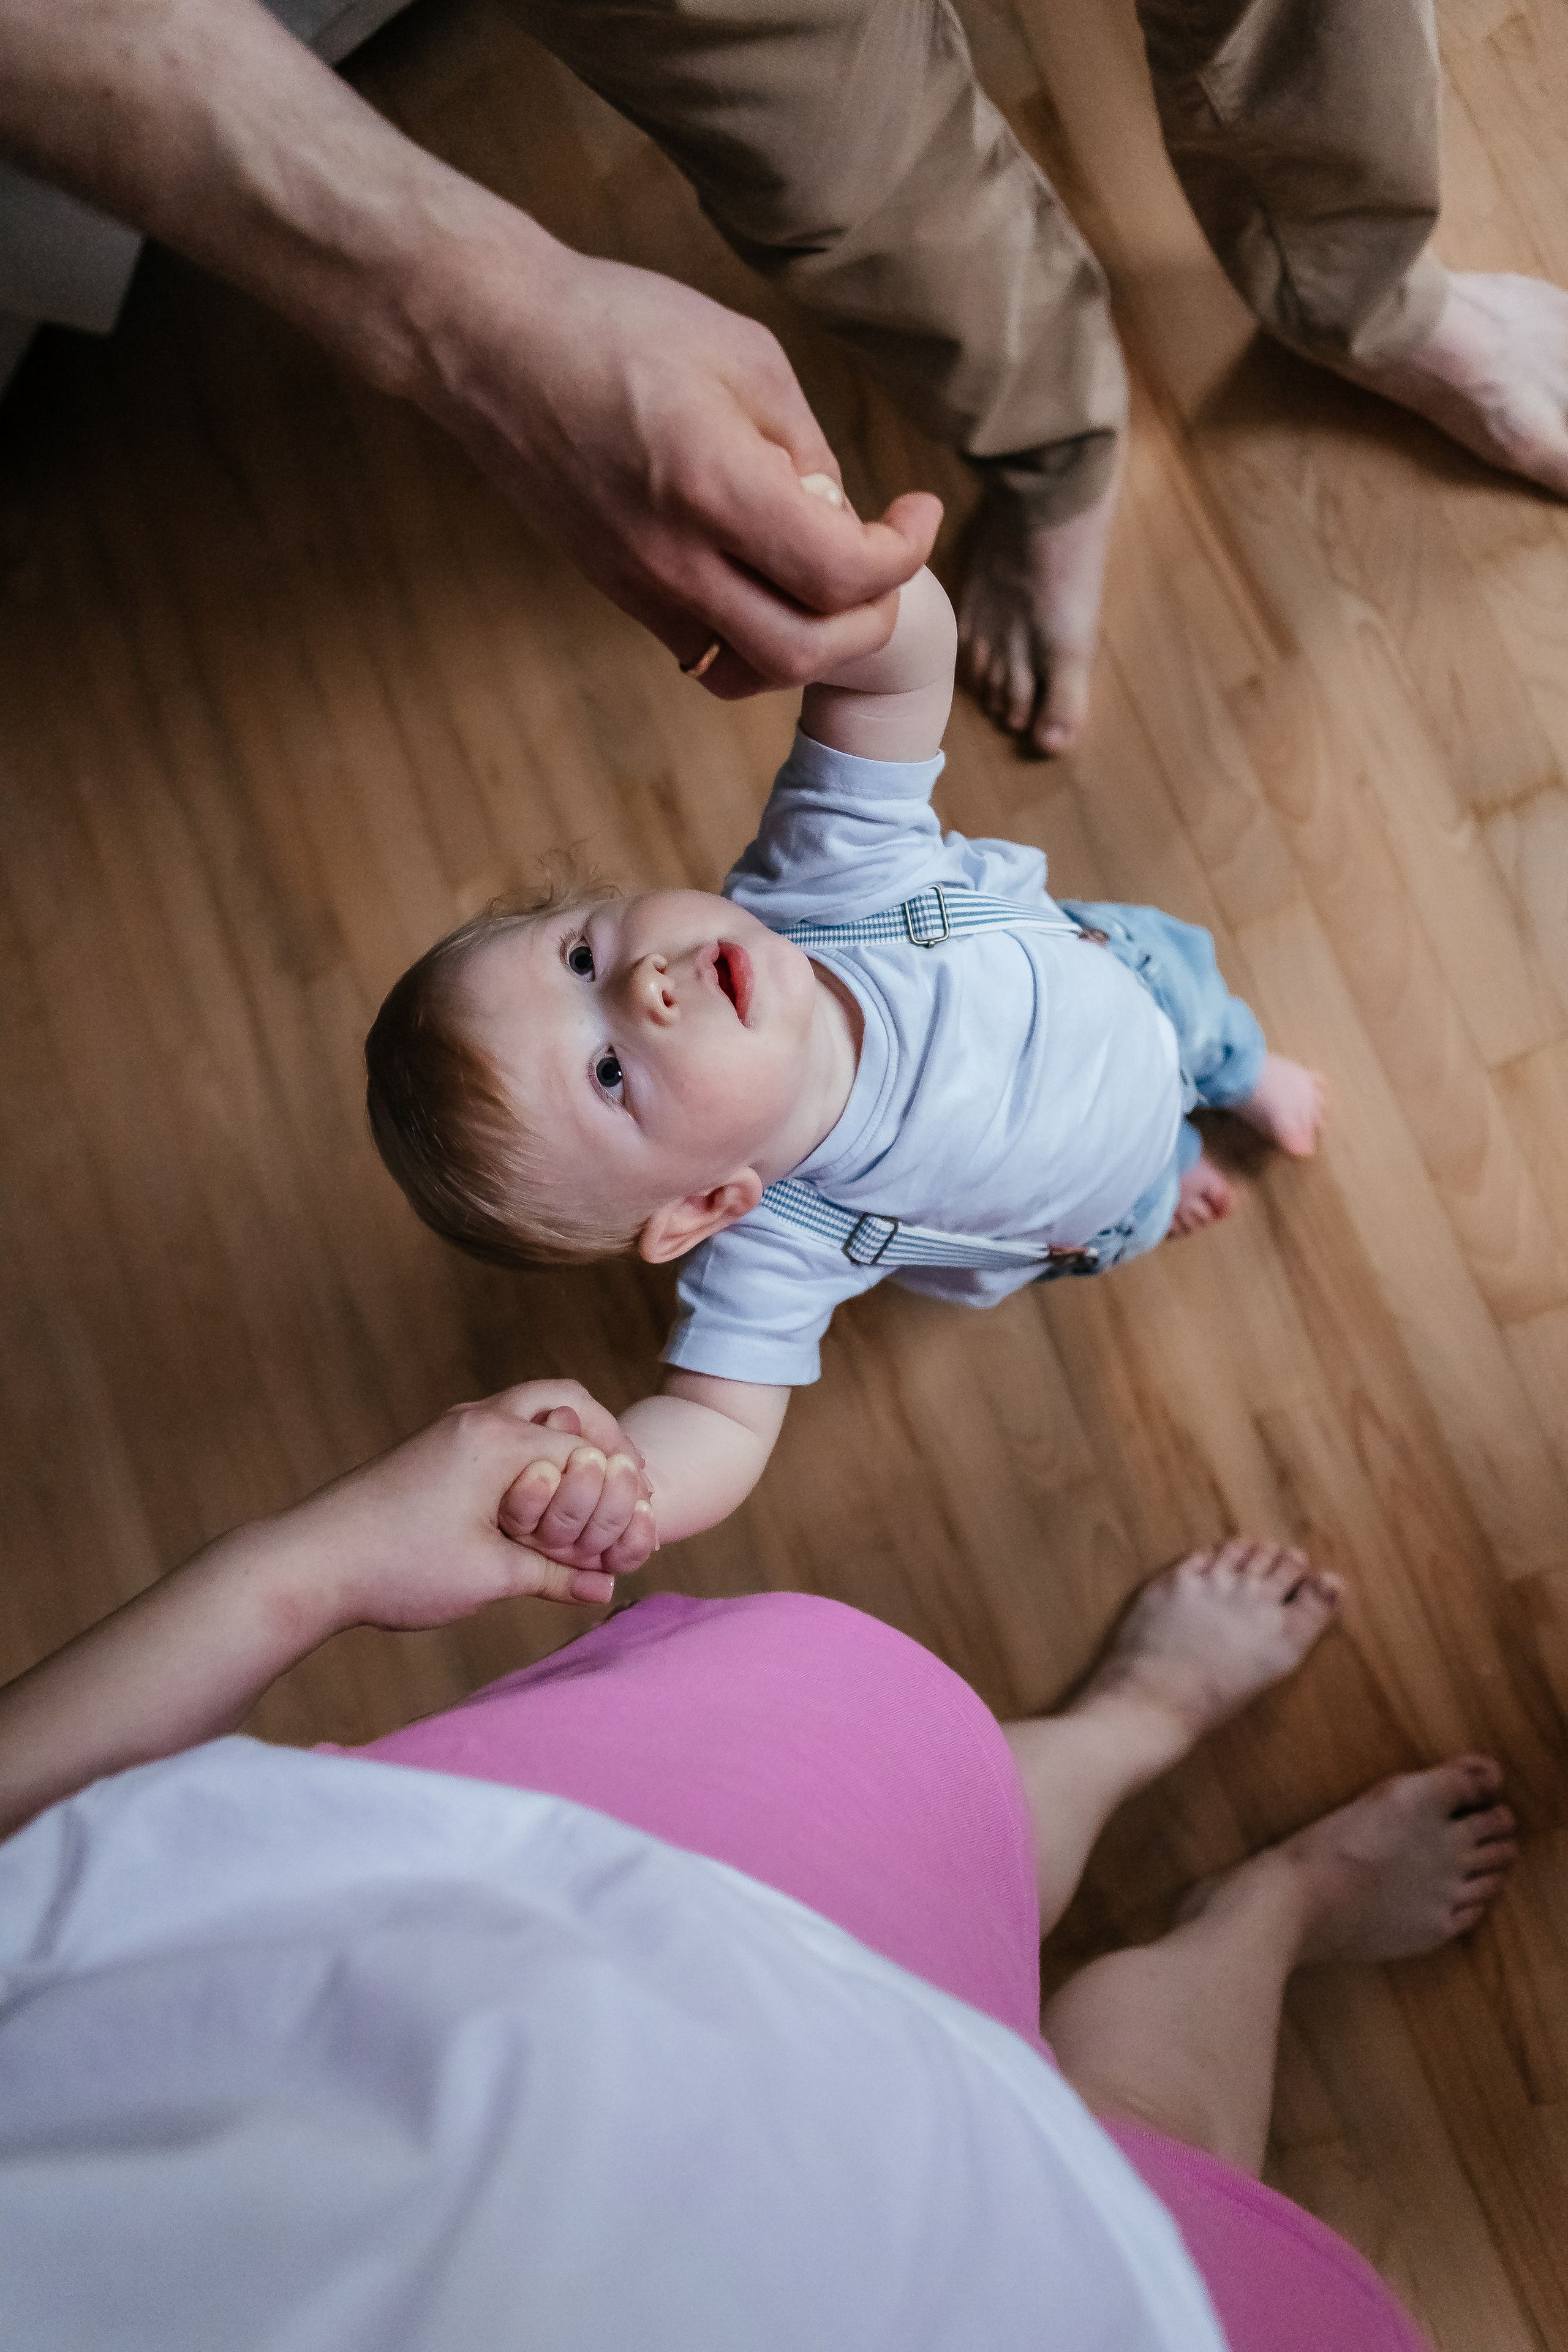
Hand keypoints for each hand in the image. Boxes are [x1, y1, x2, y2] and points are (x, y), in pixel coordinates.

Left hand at [274, 1379, 656, 1619]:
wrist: (309, 1561)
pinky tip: (539, 1499)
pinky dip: (533, 1452)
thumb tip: (601, 1589)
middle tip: (627, 1479)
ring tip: (588, 1491)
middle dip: (603, 1437)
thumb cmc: (398, 1565)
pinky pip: (503, 1430)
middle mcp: (479, 1419)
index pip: (588, 1445)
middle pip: (567, 1398)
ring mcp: (453, 1429)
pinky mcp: (434, 1446)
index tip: (643, 1512)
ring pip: (532, 1410)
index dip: (623, 1480)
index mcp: (499, 1440)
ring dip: (567, 1441)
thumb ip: (553, 1576)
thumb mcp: (489, 1577)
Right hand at [418, 239, 942, 694]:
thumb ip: (805, 446)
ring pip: (753, 670)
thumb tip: (840, 516)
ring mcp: (642, 584)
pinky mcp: (618, 590)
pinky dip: (754, 638)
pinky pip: (705, 653)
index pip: (843, 573)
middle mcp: (677, 555)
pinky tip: (763, 583)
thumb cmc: (617, 325)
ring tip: (826, 586)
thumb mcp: (744, 356)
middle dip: (869, 620)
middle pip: (806, 651)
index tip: (917, 511)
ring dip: (811, 644)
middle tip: (884, 563)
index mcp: (716, 485)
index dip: (904, 555)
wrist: (493, 344)